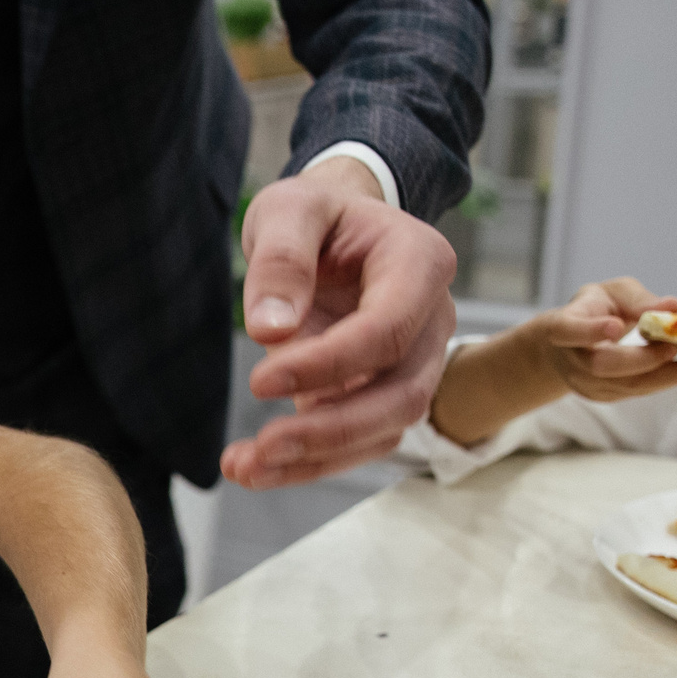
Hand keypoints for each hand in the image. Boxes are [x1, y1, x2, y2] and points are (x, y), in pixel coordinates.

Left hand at [221, 158, 457, 490]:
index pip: (387, 330)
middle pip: (402, 395)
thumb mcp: (289, 210)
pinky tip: (254, 466)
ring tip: (244, 467)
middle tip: (264, 445)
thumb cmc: (317, 215)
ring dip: (316, 458)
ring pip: (385, 429)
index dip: (329, 365)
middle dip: (332, 429)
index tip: (260, 382)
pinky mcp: (383, 393)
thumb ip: (281, 259)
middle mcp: (431, 320)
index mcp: (420, 264)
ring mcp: (415, 362)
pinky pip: (359, 441)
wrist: (332, 232)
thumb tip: (271, 330)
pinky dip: (309, 462)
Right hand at [528, 278, 676, 402]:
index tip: (616, 327)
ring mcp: (588, 385)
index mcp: (562, 328)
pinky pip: (643, 389)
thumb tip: (672, 306)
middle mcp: (572, 361)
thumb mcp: (611, 293)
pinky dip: (674, 378)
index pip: (570, 331)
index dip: (590, 331)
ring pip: (631, 385)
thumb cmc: (594, 310)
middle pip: (604, 366)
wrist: (568, 348)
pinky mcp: (607, 397)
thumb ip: (638, 298)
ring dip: (675, 374)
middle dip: (645, 358)